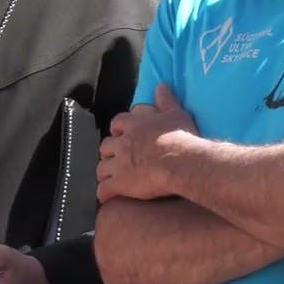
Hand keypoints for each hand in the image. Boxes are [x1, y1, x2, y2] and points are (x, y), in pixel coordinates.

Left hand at [97, 84, 198, 202]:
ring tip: (110, 179)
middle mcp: (122, 143)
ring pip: (101, 168)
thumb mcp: (176, 113)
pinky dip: (104, 194)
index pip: (117, 124)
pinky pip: (104, 190)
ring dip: (105, 173)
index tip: (123, 135)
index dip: (119, 131)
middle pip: (105, 146)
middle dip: (109, 153)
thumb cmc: (181, 137)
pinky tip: (107, 197)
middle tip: (117, 159)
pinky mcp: (120, 183)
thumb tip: (160, 85)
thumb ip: (165, 100)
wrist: (182, 162)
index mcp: (133, 124)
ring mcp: (119, 164)